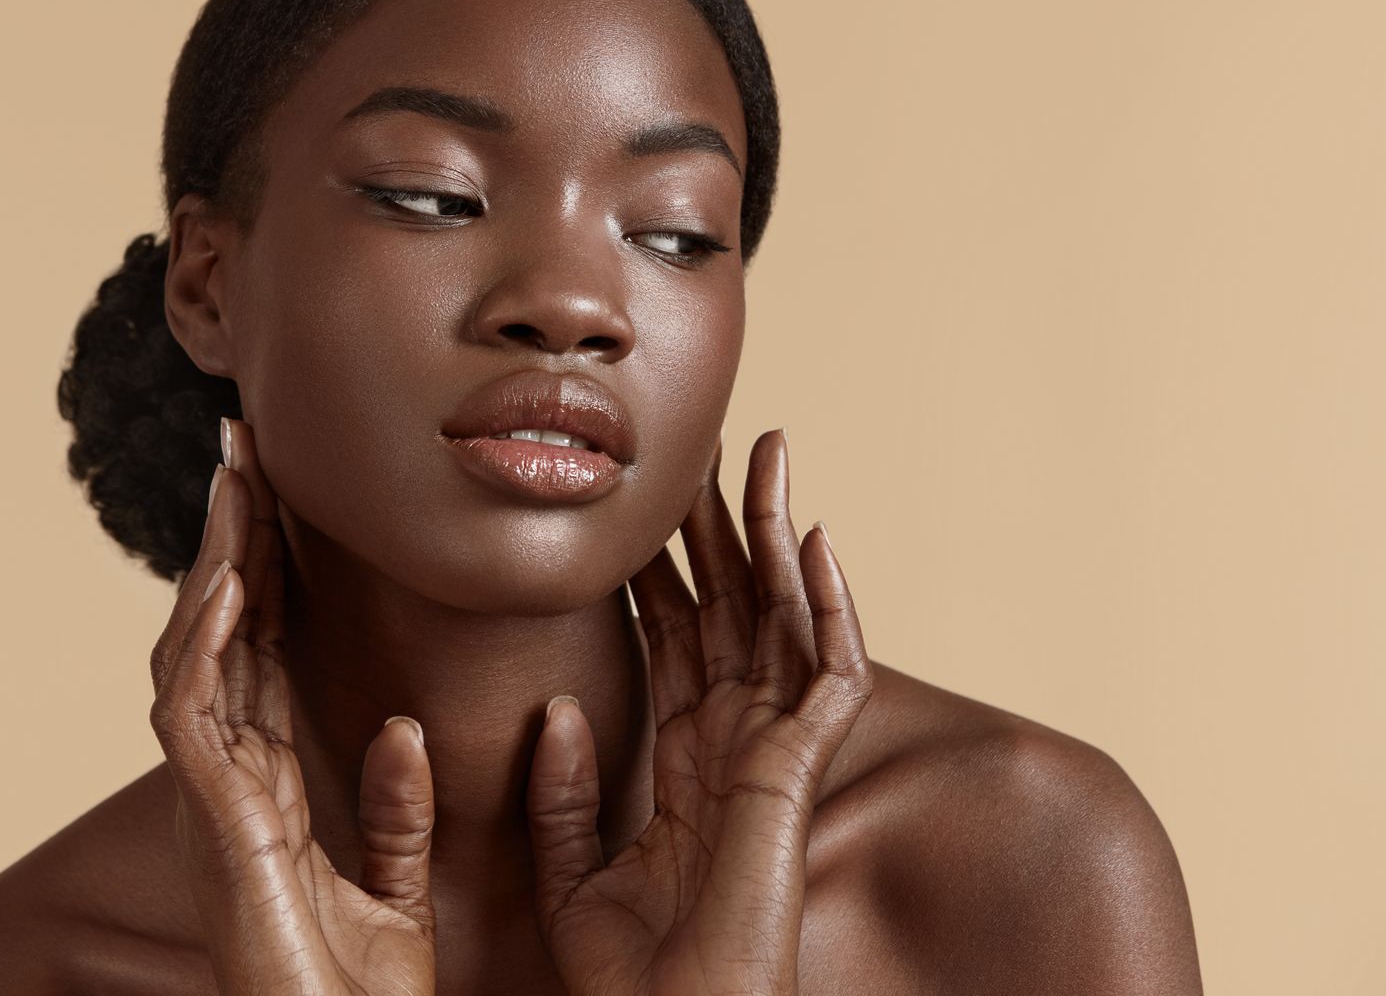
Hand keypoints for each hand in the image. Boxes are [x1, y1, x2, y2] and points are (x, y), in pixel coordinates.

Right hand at [149, 418, 437, 995]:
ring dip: (214, 560)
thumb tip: (400, 728)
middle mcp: (228, 783)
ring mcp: (211, 800)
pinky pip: (193, 707)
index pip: (260, 652)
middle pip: (220, 632)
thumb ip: (397, 812)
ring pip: (196, 651)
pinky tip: (229, 573)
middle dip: (230, 536)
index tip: (284, 490)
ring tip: (236, 479)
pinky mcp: (215, 822)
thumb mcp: (396, 889)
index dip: (266, 569)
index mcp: (268, 790)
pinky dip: (206, 636)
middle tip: (246, 448)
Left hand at [524, 429, 873, 994]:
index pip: (672, 638)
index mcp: (682, 763)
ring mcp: (771, 755)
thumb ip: (563, 793)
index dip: (659, 568)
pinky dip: (826, 604)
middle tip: (702, 444)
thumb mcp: (569, 876)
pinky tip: (815, 538)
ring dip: (775, 533)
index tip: (640, 502)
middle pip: (729, 609)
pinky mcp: (797, 772)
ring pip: (782, 618)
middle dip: (717, 526)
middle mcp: (733, 746)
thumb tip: (558, 704)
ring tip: (765, 452)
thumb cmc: (631, 984)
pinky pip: (827, 673)